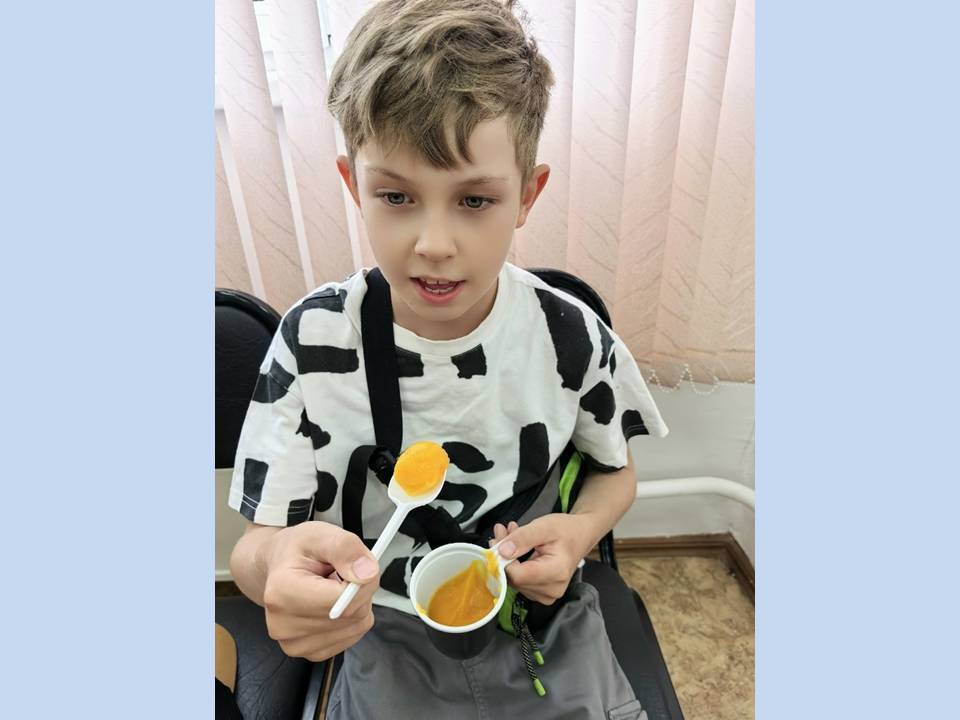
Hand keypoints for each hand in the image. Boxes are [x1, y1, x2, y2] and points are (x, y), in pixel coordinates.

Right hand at [261, 521, 379, 660]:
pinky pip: (352, 636)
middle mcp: (283, 625)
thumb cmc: (298, 550)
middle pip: (351, 614)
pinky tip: (332, 604)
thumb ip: (346, 548)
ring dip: (355, 604)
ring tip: (331, 587)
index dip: (360, 580)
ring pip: (356, 626)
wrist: (278, 567)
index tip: (355, 565)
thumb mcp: (321, 534)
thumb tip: (368, 573)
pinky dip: (351, 618)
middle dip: (358, 590)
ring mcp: (295, 644)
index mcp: (282, 593)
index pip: (343, 599)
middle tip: (340, 573)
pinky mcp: (309, 653)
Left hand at [490, 514, 592, 604]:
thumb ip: (523, 538)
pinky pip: (519, 582)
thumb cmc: (567, 531)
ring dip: (507, 558)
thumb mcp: (544, 526)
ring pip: (514, 580)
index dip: (503, 558)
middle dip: (503, 554)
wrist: (581, 536)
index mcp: (556, 572)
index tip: (498, 539)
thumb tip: (502, 551)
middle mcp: (552, 588)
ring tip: (511, 536)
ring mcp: (547, 594)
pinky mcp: (541, 594)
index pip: (518, 575)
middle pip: (514, 578)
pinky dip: (514, 565)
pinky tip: (516, 549)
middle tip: (502, 531)